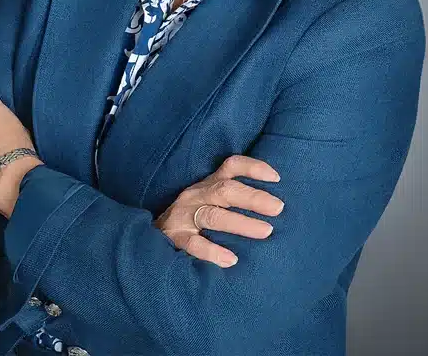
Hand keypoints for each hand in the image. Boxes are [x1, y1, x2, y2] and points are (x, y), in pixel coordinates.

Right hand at [154, 155, 284, 267]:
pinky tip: (231, 260)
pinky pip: (193, 243)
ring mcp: (182, 216)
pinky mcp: (173, 238)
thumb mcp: (210, 202)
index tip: (277, 178)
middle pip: (225, 190)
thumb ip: (234, 201)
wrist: (149, 238)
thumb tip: (275, 208)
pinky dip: (212, 251)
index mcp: (208, 184)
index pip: (231, 166)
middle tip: (278, 208)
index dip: (254, 167)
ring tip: (266, 231)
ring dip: (241, 223)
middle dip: (254, 198)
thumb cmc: (192, 220)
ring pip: (212, 215)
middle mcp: (196, 195)